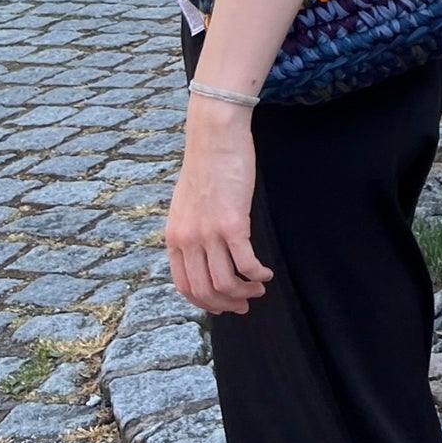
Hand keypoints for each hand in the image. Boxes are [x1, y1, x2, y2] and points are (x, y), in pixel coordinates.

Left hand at [166, 97, 273, 314]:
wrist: (215, 137)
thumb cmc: (207, 163)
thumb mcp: (188, 203)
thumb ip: (192, 227)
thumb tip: (206, 248)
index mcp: (174, 237)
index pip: (184, 285)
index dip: (205, 301)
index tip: (223, 305)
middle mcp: (188, 240)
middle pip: (205, 290)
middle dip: (227, 304)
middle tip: (246, 304)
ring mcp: (209, 234)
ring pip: (225, 281)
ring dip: (244, 291)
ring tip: (259, 288)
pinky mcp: (232, 223)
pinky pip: (246, 262)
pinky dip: (258, 274)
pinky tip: (267, 273)